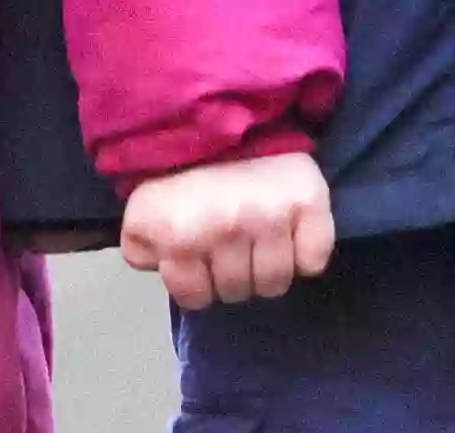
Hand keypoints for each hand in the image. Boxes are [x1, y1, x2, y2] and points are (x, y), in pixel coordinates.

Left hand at [119, 153, 334, 309]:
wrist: (226, 113)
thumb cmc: (180, 171)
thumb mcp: (141, 211)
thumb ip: (142, 250)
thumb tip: (163, 270)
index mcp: (180, 236)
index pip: (196, 298)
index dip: (196, 282)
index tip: (199, 258)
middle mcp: (227, 230)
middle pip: (237, 292)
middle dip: (231, 275)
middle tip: (230, 245)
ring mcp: (271, 217)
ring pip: (275, 282)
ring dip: (267, 270)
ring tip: (258, 243)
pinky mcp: (308, 203)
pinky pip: (313, 260)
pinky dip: (305, 254)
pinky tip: (290, 236)